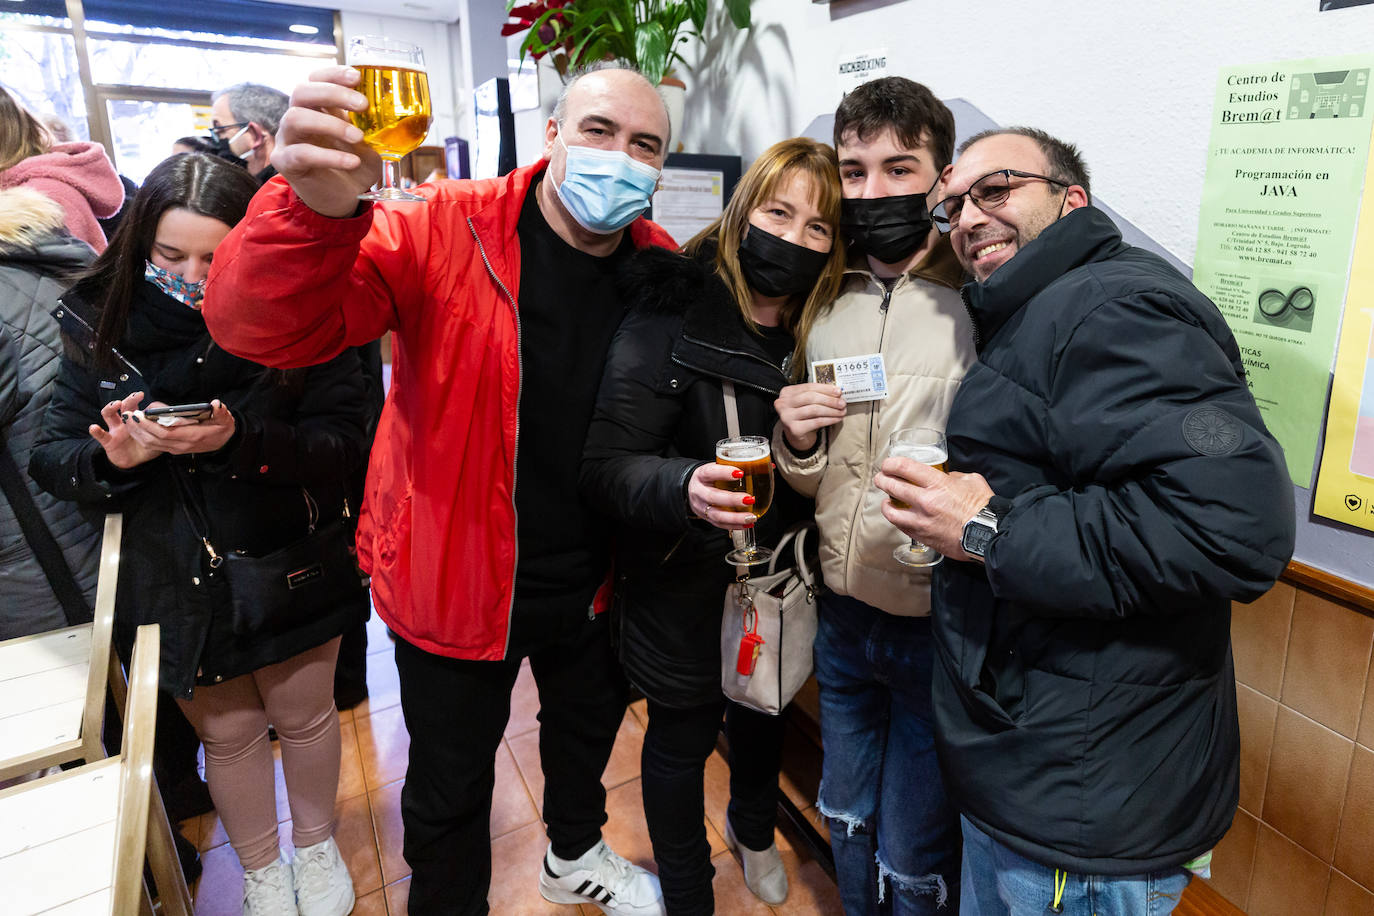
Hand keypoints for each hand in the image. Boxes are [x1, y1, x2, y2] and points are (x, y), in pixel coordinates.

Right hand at [89, 391, 159, 469]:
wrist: (133, 461)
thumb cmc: (146, 446)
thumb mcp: (157, 436)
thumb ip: (162, 428)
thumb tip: (177, 420)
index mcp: (135, 418)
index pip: (134, 404)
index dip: (135, 398)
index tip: (141, 394)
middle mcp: (123, 421)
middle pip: (123, 406)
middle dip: (128, 400)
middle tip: (135, 397)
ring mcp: (114, 430)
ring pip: (108, 415)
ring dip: (110, 408)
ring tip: (115, 405)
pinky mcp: (108, 441)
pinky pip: (101, 435)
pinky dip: (96, 431)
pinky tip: (94, 427)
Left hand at [123, 400, 235, 455]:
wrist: (224, 443)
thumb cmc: (222, 430)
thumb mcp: (225, 420)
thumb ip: (221, 412)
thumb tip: (216, 405)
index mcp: (192, 436)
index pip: (166, 433)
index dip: (150, 426)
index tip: (138, 415)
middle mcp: (182, 445)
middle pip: (154, 439)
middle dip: (138, 428)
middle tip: (127, 414)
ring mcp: (176, 448)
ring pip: (151, 444)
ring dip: (137, 433)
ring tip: (127, 420)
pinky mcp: (172, 448)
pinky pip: (153, 445)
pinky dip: (142, 437)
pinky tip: (134, 428)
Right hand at [272, 66, 382, 217]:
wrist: (342, 200)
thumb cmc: (355, 165)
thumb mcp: (374, 143)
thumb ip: (387, 126)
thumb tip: (426, 114)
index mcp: (318, 106)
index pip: (316, 78)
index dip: (333, 73)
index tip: (357, 76)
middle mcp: (299, 117)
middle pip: (302, 91)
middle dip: (333, 93)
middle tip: (363, 106)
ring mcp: (289, 139)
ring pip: (297, 118)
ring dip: (331, 124)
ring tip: (358, 137)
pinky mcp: (288, 163)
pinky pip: (302, 153)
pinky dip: (330, 156)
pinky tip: (352, 162)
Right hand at [687, 463, 757, 530]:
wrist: (692, 489)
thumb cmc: (709, 477)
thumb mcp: (718, 467)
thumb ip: (739, 466)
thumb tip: (769, 466)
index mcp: (701, 475)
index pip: (710, 472)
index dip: (724, 473)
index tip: (740, 473)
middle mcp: (699, 491)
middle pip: (713, 497)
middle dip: (732, 500)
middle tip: (750, 499)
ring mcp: (701, 507)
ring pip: (717, 514)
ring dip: (735, 517)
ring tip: (751, 516)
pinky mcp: (706, 518)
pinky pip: (720, 524)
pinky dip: (735, 525)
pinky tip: (747, 524)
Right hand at [774, 383, 844, 451]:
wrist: (796, 435)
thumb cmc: (803, 416)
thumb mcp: (807, 402)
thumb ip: (818, 395)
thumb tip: (837, 393)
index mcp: (787, 392)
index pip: (808, 387)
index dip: (825, 389)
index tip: (838, 391)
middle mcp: (783, 403)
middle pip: (811, 398)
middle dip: (829, 400)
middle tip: (842, 403)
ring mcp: (787, 416)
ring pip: (814, 410)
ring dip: (831, 410)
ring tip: (841, 411)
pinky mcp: (794, 429)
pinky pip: (816, 422)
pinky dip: (829, 420)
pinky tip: (836, 419)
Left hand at [873, 457, 993, 560]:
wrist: (987, 535)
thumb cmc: (982, 510)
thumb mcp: (971, 481)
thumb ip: (955, 476)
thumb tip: (947, 477)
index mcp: (938, 484)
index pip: (904, 468)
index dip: (891, 464)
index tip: (888, 464)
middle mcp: (926, 501)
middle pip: (892, 486)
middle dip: (882, 480)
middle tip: (880, 478)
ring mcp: (922, 521)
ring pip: (891, 511)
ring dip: (885, 504)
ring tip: (886, 502)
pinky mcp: (922, 536)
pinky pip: (901, 527)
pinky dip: (897, 521)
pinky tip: (898, 517)